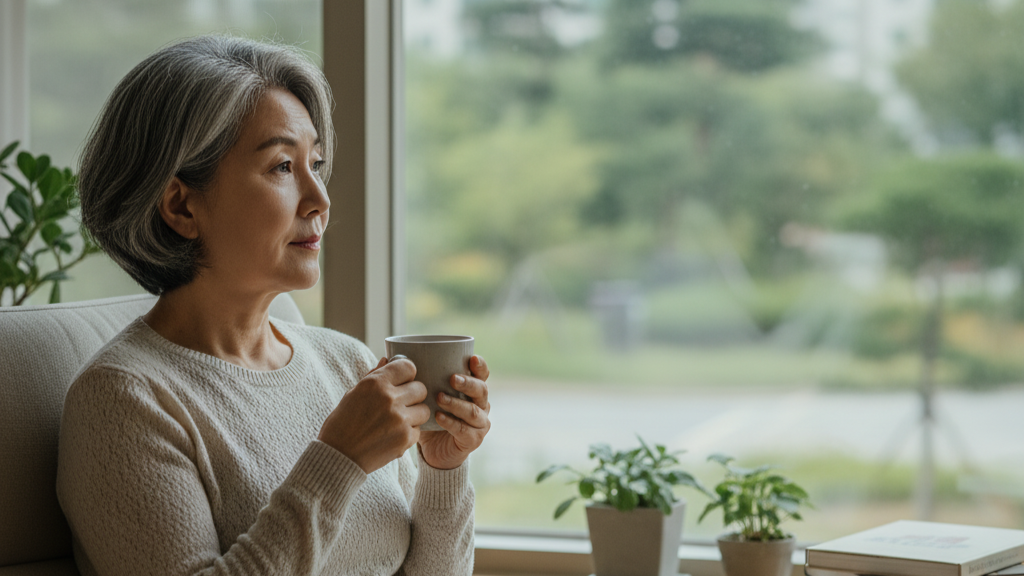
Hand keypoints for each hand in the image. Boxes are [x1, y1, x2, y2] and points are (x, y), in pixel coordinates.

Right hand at [318, 357, 429, 473]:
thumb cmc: (343, 423)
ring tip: (398, 421)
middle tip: (401, 403)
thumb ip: (374, 375)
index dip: (407, 374)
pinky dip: (409, 433)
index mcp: (375, 383)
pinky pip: (418, 430)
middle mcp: (389, 398)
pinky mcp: (405, 439)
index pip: (409, 367)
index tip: (402, 381)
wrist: (338, 456)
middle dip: (413, 395)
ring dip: (414, 415)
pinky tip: (393, 435)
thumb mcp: (353, 394)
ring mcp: (399, 419)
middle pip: (421, 388)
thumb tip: (387, 358)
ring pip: (424, 410)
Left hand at [418, 355, 490, 469]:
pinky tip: (438, 417)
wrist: (433, 450)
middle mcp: (480, 404)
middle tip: (452, 379)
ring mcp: (479, 423)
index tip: (471, 358)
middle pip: (481, 390)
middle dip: (468, 383)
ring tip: (439, 398)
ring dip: (456, 403)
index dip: (480, 366)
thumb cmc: (429, 416)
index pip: (482, 374)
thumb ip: (411, 378)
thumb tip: (386, 358)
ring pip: (473, 411)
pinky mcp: (473, 439)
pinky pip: (464, 429)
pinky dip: (451, 422)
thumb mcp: (423, 396)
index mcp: (472, 390)